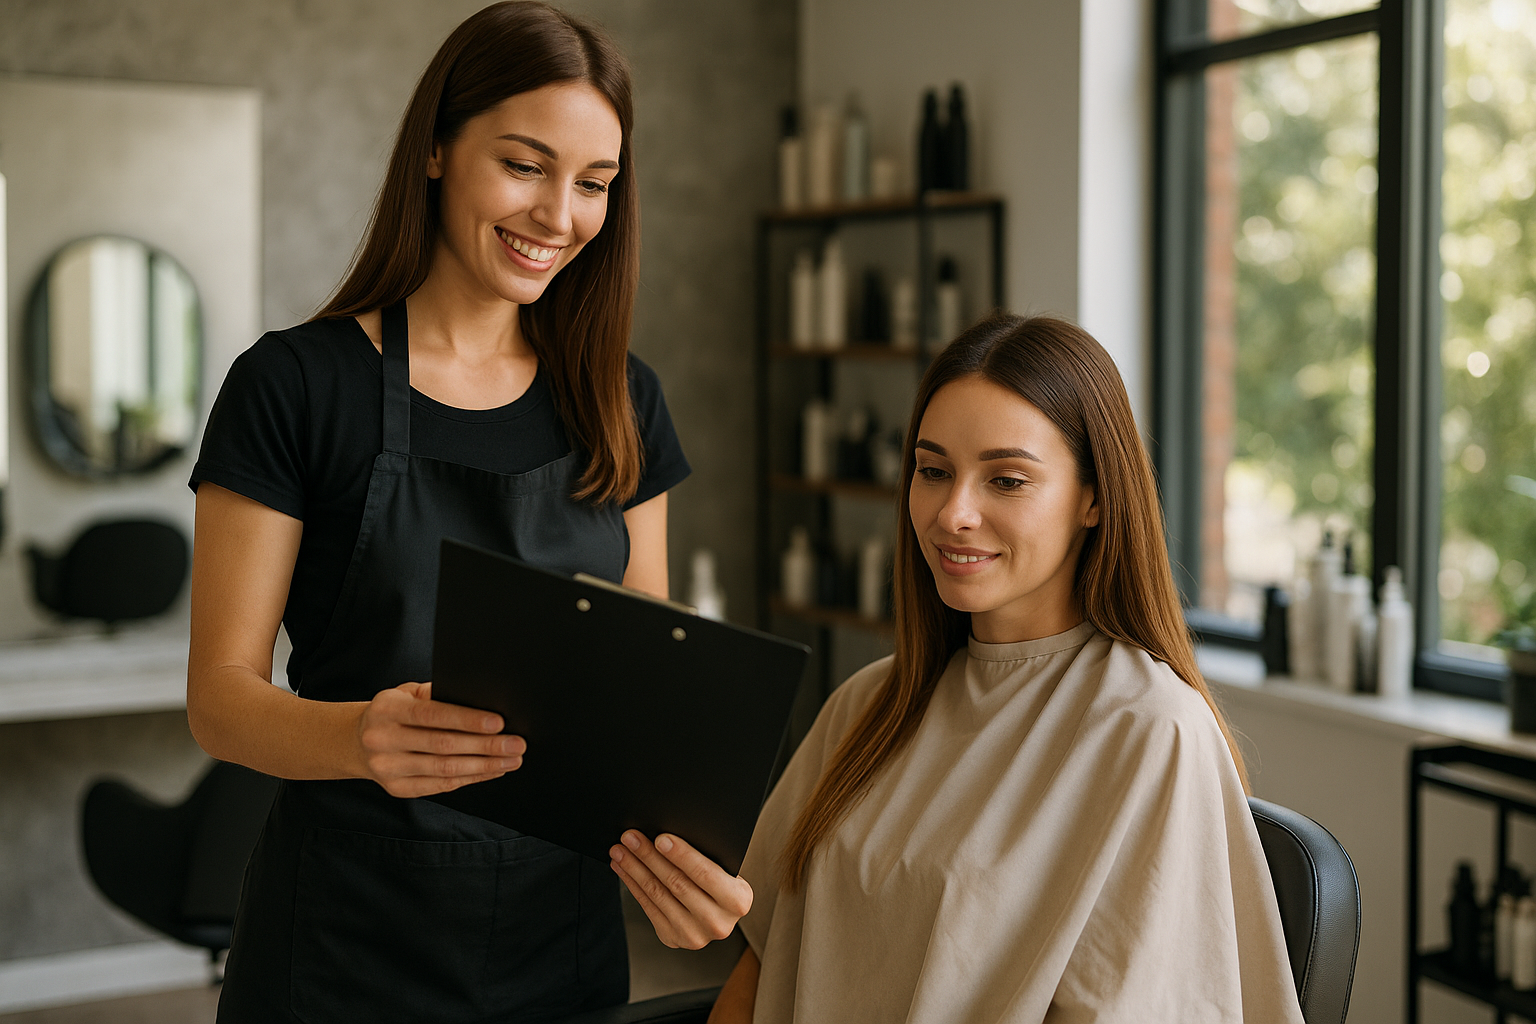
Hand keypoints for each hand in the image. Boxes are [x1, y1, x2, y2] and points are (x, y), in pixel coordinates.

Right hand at [355, 682, 525, 797]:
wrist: (357, 741)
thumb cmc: (395, 712)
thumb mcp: (408, 693)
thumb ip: (437, 695)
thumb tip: (481, 700)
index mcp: (387, 709)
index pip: (433, 715)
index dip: (467, 720)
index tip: (499, 723)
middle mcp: (383, 739)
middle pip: (442, 745)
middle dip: (485, 746)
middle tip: (516, 744)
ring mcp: (387, 767)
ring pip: (444, 769)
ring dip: (483, 766)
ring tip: (510, 760)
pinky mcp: (397, 788)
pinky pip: (440, 786)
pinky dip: (470, 778)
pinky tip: (491, 771)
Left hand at [610, 830, 752, 948]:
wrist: (720, 911)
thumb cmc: (722, 879)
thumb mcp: (725, 868)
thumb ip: (705, 857)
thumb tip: (666, 836)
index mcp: (737, 901)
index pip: (706, 874)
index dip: (681, 855)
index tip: (660, 838)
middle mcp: (718, 923)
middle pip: (676, 883)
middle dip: (649, 857)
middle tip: (631, 837)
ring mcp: (694, 935)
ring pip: (658, 895)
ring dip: (634, 869)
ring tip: (621, 850)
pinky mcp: (673, 939)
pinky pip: (648, 907)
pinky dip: (633, 885)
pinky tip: (624, 868)